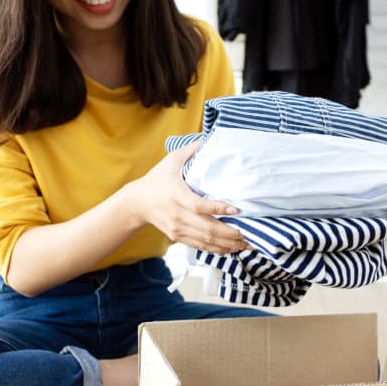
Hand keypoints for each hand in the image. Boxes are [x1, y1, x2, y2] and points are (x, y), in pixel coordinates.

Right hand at [124, 140, 249, 253]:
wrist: (136, 203)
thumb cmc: (157, 179)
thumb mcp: (171, 160)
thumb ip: (191, 149)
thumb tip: (210, 136)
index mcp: (176, 195)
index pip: (199, 206)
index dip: (218, 209)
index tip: (236, 209)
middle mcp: (178, 215)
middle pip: (207, 228)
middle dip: (231, 233)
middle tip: (250, 234)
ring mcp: (178, 229)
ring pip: (206, 241)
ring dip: (228, 244)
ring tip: (247, 244)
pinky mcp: (178, 237)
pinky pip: (201, 246)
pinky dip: (218, 250)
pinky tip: (232, 248)